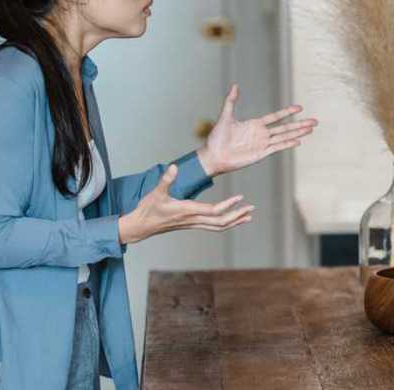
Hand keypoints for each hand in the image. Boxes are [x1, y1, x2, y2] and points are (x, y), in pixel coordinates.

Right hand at [118, 164, 253, 243]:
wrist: (141, 226)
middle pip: (220, 222)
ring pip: (218, 227)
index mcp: (187, 211)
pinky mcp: (192, 224)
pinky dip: (225, 223)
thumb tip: (173, 167)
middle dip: (237, 215)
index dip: (228, 205)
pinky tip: (232, 220)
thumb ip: (166, 180)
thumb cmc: (148, 209)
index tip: (240, 197)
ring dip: (234, 221)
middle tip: (252, 208)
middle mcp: (193, 220)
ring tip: (248, 216)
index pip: (213, 210)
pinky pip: (212, 227)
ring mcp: (193, 224)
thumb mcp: (156, 193)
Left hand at [197, 84, 317, 175]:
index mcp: (255, 125)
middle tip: (314, 121)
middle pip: (285, 127)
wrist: (213, 155)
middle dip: (300, 124)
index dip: (287, 112)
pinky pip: (277, 148)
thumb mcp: (225, 116)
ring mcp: (262, 144)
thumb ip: (231, 101)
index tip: (300, 107)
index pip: (276, 117)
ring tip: (311, 129)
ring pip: (285, 137)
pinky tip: (298, 141)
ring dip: (298, 133)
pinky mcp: (261, 154)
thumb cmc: (217, 138)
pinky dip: (288, 144)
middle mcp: (261, 134)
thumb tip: (234, 85)